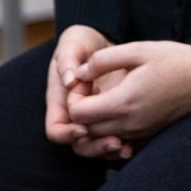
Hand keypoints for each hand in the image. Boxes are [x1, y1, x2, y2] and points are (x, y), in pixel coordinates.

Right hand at [45, 25, 128, 159]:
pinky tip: (134, 145)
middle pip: (78, 144)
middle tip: (114, 143)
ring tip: (124, 147)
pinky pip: (113, 138)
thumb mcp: (72, 43)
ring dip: (108, 150)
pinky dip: (122, 145)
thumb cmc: (81, 41)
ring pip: (96, 145)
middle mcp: (75, 116)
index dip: (67, 133)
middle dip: (93, 147)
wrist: (100, 40)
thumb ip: (68, 59)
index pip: (56, 129)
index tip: (83, 128)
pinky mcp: (111, 118)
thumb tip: (70, 81)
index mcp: (60, 102)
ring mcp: (94, 119)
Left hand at [65, 40, 190, 148]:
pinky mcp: (148, 135)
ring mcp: (139, 132)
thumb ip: (103, 60)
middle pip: (85, 130)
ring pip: (99, 139)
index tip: (87, 82)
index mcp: (123, 102)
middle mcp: (129, 123)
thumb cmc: (174, 60)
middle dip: (81, 111)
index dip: (74, 98)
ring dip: (94, 123)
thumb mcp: (138, 49)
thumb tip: (79, 73)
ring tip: (104, 99)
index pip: (77, 114)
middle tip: (93, 90)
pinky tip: (118, 110)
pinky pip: (118, 142)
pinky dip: (109, 132)